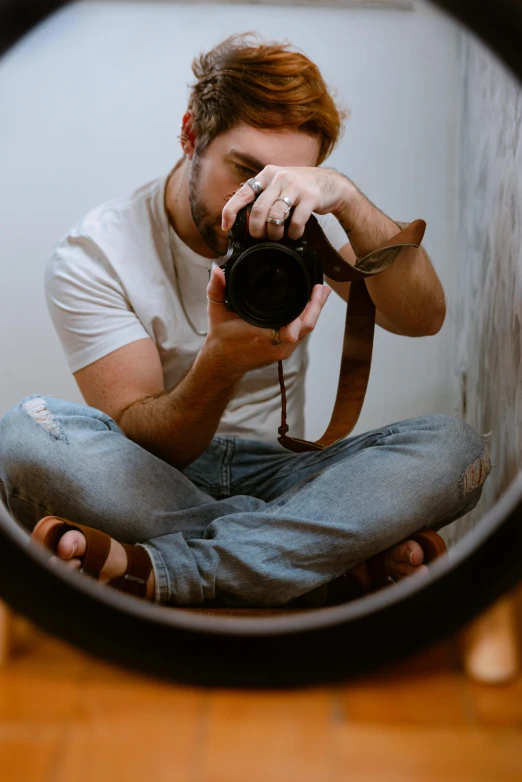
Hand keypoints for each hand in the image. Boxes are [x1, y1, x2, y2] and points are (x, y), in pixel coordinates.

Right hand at [202, 263, 331, 378]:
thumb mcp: (216, 312)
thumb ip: (216, 290)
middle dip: (316, 306)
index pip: (293, 326)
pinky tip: (311, 308)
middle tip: (321, 288)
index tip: (312, 291)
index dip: (306, 310)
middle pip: (306, 326)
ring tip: (320, 293)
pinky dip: (307, 320)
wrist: (222, 363)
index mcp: (262, 335)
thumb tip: (216, 270)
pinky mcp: (283, 351)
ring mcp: (282, 350)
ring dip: (314, 312)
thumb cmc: (221, 339)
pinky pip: (301, 335)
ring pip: (306, 331)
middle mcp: (276, 345)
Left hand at [221, 165, 350, 241]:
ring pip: (275, 216)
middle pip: (258, 209)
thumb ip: (264, 196)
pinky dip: (293, 233)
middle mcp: (280, 177)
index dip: (231, 211)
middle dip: (256, 229)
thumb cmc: (301, 189)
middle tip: (260, 237)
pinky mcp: (311, 197)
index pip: (243, 192)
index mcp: (268, 174)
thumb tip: (244, 220)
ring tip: (278, 237)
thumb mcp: (280, 184)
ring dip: (274, 233)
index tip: (226, 226)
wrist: (332, 184)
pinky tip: (294, 234)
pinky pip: (296, 221)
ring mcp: (296, 186)